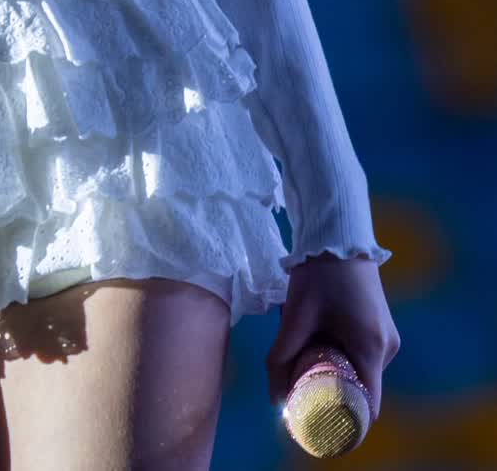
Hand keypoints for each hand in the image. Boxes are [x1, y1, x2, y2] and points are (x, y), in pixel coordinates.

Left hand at [266, 253, 399, 422]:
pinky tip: (320, 342)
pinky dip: (342, 357)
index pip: (367, 406)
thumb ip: (281, 357)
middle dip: (332, 393)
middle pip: (360, 389)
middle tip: (302, 388)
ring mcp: (387, 337)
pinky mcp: (380, 327)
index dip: (345, 422)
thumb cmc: (318, 273)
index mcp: (372, 348)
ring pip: (361, 372)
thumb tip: (273, 401)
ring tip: (307, 355)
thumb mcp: (296, 316)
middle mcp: (387, 348)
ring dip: (336, 371)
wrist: (337, 234)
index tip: (322, 426)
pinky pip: (363, 355)